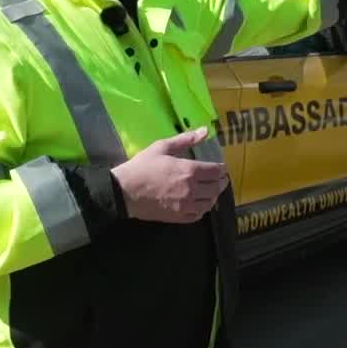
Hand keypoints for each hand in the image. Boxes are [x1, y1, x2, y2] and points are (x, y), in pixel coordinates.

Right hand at [111, 128, 229, 222]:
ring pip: (210, 203)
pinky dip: (203, 209)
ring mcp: (186, 205)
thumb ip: (186, 139)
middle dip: (221, 182)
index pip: (217, 171)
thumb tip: (206, 131)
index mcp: (190, 170)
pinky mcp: (178, 217)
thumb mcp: (162, 147)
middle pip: (217, 187)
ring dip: (213, 195)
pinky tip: (199, 203)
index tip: (221, 167)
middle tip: (219, 178)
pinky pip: (198, 215)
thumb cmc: (142, 166)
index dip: (222, 169)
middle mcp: (192, 189)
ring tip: (210, 190)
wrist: (124, 191)